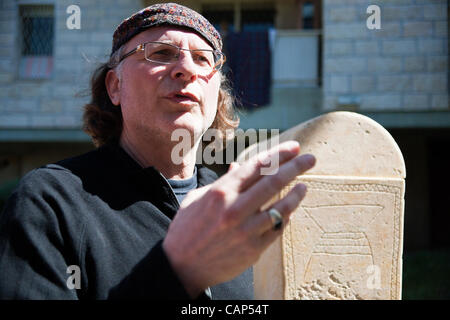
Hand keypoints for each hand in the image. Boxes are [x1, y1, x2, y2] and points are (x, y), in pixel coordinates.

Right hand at [162, 141, 315, 297]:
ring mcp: (246, 230)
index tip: (294, 148)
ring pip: (281, 207)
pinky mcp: (253, 249)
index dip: (279, 154)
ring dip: (296, 194)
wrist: (181, 267)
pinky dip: (285, 217)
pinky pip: (276, 229)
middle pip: (274, 182)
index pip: (257, 166)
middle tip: (310, 159)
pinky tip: (290, 210)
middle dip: (296, 167)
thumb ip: (222, 181)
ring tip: (304, 185)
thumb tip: (239, 165)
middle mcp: (235, 209)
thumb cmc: (186, 229)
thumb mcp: (198, 198)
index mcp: (220, 192)